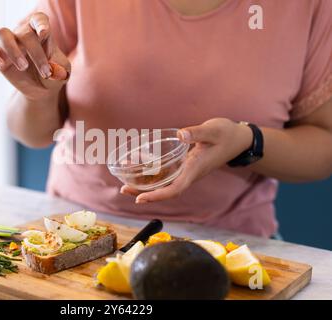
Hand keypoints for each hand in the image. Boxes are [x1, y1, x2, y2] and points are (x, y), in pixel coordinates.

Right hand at [0, 12, 70, 99]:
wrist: (42, 89)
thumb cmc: (53, 74)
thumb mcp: (62, 73)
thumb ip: (61, 70)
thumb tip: (54, 72)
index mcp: (41, 33)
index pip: (38, 19)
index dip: (40, 23)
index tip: (44, 33)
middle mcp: (23, 34)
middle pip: (25, 34)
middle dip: (37, 55)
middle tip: (46, 73)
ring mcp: (9, 44)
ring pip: (2, 34)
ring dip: (13, 51)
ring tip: (23, 67)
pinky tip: (1, 65)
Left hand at [120, 118, 253, 203]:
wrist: (238, 139)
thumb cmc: (227, 134)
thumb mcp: (213, 130)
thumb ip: (197, 132)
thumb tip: (180, 135)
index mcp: (195, 169)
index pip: (175, 189)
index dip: (157, 196)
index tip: (141, 198)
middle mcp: (190, 174)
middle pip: (165, 190)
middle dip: (145, 193)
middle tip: (124, 189)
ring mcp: (187, 171)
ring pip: (165, 184)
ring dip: (146, 185)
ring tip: (125, 181)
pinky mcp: (186, 166)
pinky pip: (167, 175)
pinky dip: (153, 174)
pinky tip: (140, 167)